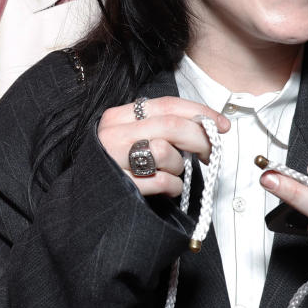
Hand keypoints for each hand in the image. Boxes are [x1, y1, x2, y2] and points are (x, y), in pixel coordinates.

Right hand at [97, 96, 229, 197]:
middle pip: (172, 126)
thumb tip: (204, 125)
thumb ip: (159, 127)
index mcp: (118, 117)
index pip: (167, 105)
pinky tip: (168, 189)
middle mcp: (114, 135)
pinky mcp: (121, 186)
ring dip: (179, 167)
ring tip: (172, 173)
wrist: (85, 202)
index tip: (221, 125)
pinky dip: (174, 187)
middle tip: (209, 153)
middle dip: (199, 139)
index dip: (200, 112)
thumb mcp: (131, 138)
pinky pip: (163, 181)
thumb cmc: (117, 167)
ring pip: (166, 152)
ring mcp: (114, 160)